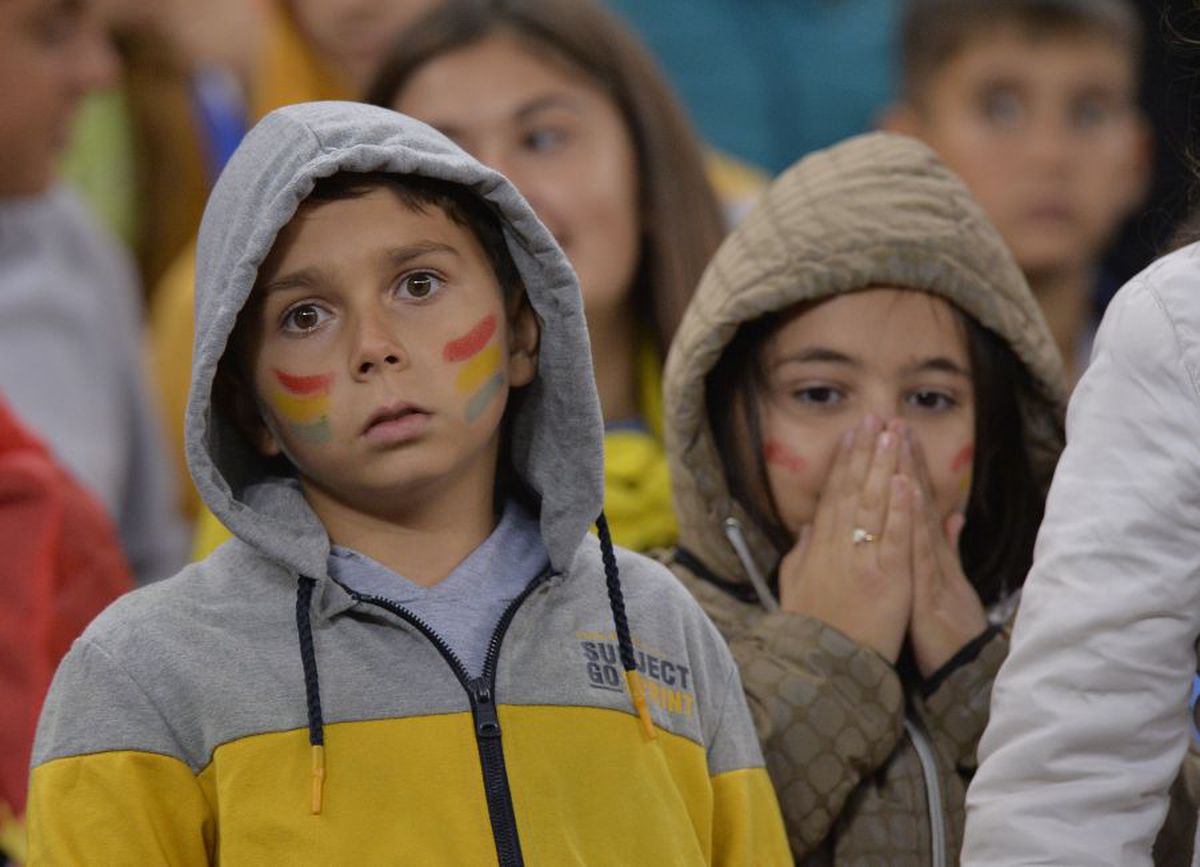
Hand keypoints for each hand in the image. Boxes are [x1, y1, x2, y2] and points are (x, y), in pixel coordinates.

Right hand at [778, 415, 914, 663]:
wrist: (826, 668)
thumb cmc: (813, 632)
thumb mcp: (795, 590)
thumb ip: (800, 556)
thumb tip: (806, 526)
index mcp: (818, 549)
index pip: (833, 495)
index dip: (843, 462)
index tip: (853, 435)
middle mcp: (838, 548)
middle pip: (852, 490)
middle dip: (864, 452)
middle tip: (874, 418)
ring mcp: (862, 561)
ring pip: (872, 505)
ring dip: (882, 466)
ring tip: (891, 434)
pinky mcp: (886, 578)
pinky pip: (893, 537)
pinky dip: (897, 508)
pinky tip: (903, 480)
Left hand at [902, 435, 987, 679]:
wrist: (963, 666)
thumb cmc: (948, 625)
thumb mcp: (947, 581)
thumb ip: (946, 547)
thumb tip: (951, 515)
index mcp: (923, 550)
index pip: (909, 500)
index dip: (901, 466)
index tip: (889, 432)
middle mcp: (927, 551)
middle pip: (912, 498)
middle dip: (902, 458)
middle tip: (892, 419)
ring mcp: (929, 566)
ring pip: (915, 514)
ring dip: (907, 474)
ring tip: (899, 439)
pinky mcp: (928, 587)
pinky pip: (918, 549)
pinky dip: (913, 519)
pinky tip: (907, 490)